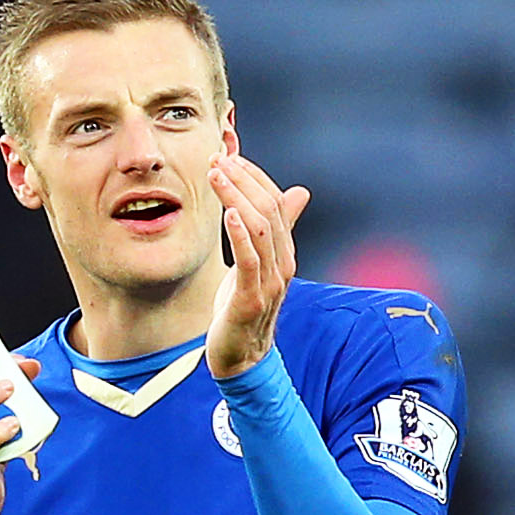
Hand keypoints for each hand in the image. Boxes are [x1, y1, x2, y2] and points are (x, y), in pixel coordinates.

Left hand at [204, 152, 311, 379]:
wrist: (241, 358)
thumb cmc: (245, 308)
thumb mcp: (259, 264)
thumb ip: (275, 231)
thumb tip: (299, 192)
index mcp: (285, 253)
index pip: (276, 202)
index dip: (254, 176)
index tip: (228, 156)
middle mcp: (283, 265)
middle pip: (269, 210)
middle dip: (242, 180)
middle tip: (217, 160)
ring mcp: (270, 283)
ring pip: (260, 229)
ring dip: (236, 197)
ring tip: (215, 176)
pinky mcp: (251, 300)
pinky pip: (249, 261)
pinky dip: (239, 234)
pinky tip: (227, 213)